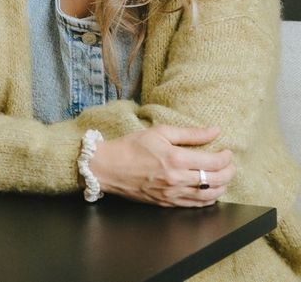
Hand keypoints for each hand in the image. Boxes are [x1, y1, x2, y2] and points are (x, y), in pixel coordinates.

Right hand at [89, 125, 234, 206]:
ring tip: (222, 177)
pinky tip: (209, 191)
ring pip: (209, 196)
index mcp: (175, 159)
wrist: (107, 167)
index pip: (213, 162)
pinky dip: (208, 199)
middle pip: (216, 180)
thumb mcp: (159, 132)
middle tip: (229, 165)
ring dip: (222, 187)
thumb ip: (190, 133)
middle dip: (229, 172)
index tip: (227, 152)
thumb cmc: (130, 147)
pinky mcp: (167, 203)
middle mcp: (177, 179)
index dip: (226, 158)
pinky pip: (196, 205)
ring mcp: (172, 194)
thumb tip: (215, 131)